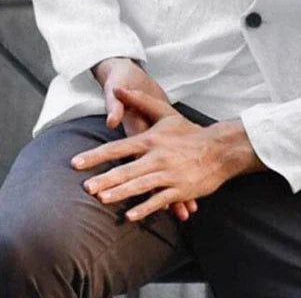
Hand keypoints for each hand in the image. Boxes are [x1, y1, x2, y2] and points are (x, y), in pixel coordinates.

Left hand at [71, 87, 231, 221]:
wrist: (220, 149)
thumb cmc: (189, 132)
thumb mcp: (166, 112)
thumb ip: (140, 100)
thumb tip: (118, 88)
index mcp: (152, 139)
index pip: (119, 147)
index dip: (97, 155)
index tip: (76, 163)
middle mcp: (158, 157)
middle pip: (127, 169)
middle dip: (106, 179)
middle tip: (86, 188)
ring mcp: (169, 174)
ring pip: (141, 185)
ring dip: (121, 193)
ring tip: (103, 199)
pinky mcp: (179, 190)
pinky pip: (160, 200)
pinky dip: (146, 208)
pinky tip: (131, 215)